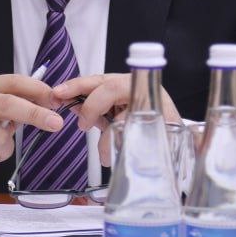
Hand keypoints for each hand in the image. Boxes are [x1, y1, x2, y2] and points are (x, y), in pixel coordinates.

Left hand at [51, 73, 181, 165]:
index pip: (100, 79)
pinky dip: (120, 149)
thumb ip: (98, 110)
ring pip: (122, 113)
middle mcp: (144, 89)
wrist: (177, 148)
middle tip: (82, 125)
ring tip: (104, 154)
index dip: (77, 84)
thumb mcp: (117, 117)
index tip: (58, 93)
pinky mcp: (166, 125)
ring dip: (107, 137)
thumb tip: (73, 107)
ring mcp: (157, 105)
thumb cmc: (144, 130)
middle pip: (111, 88)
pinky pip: (135, 134)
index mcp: (130, 85)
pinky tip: (117, 157)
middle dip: (90, 106)